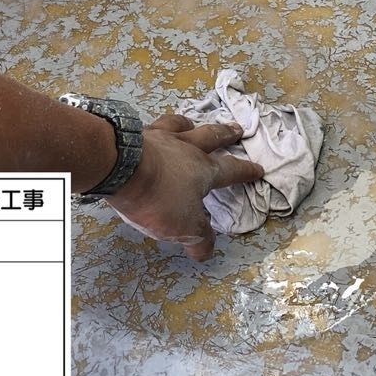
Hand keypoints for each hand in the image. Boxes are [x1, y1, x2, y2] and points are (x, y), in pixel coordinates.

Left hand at [103, 114, 262, 259]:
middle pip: (211, 137)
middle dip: (226, 134)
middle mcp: (186, 148)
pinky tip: (151, 128)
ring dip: (190, 125)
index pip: (231, 170)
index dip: (245, 171)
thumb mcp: (184, 226)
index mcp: (204, 169)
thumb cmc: (157, 196)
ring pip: (181, 126)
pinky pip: (152, 125)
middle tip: (236, 128)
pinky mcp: (135, 134)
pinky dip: (157, 126)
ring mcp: (160, 137)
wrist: (118, 167)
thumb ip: (198, 238)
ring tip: (192, 123)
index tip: (257, 168)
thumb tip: (205, 251)